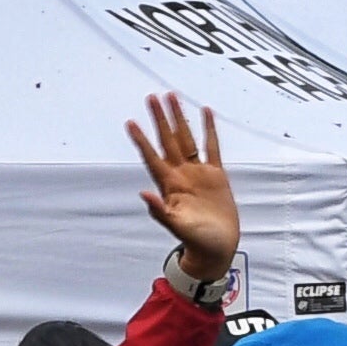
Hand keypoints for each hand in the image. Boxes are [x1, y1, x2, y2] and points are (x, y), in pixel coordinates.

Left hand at [127, 92, 237, 282]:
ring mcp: (198, 173)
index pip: (152, 157)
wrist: (216, 248)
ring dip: (179, 119)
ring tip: (172, 97)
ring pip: (187, 139)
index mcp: (170, 186)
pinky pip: (212, 147)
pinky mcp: (216, 175)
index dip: (142, 140)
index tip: (130, 123)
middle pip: (168, 140)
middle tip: (152, 97)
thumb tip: (144, 194)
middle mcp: (181, 175)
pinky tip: (205, 112)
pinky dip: (209, 130)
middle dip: (160, 119)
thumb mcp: (177, 227)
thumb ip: (160, 212)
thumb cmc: (196, 241)